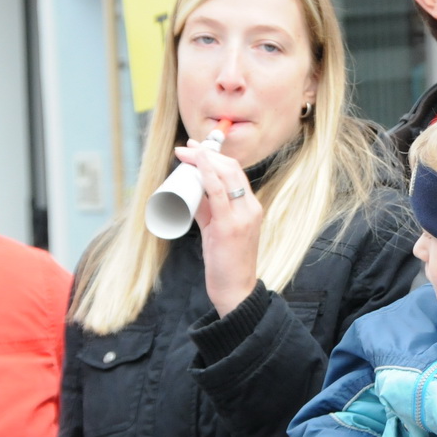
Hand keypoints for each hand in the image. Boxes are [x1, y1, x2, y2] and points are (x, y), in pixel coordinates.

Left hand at [176, 138, 260, 316]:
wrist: (235, 289)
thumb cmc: (226, 262)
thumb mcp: (217, 230)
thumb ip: (208, 211)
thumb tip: (191, 193)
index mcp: (252, 208)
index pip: (236, 173)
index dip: (216, 156)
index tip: (197, 147)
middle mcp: (251, 208)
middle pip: (231, 169)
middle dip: (207, 153)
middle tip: (186, 147)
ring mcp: (243, 217)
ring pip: (226, 176)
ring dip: (204, 160)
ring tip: (184, 153)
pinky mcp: (229, 226)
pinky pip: (218, 194)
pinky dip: (208, 175)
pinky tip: (198, 164)